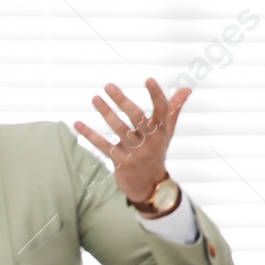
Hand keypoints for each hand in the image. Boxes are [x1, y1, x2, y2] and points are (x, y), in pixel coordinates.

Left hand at [72, 78, 187, 205]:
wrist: (149, 185)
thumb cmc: (157, 151)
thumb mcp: (167, 131)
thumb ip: (174, 109)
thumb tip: (187, 88)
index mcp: (161, 131)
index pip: (162, 110)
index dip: (156, 95)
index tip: (148, 79)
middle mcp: (150, 141)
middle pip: (136, 117)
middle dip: (122, 101)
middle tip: (109, 86)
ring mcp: (135, 152)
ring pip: (118, 130)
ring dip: (106, 113)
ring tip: (95, 98)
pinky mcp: (120, 162)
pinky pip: (103, 146)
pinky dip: (90, 135)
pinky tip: (77, 124)